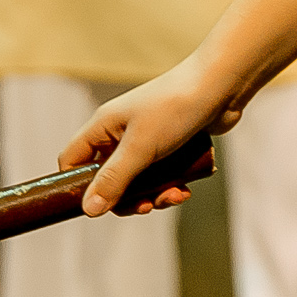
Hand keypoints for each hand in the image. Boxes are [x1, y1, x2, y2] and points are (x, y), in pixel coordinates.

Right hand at [63, 59, 248, 215]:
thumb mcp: (141, 147)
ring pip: (137, 181)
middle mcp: (121, 132)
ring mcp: (147, 139)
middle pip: (107, 179)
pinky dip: (169, 187)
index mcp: (104, 126)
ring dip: (152, 195)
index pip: (73, 161)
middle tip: (145, 207)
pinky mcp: (171, 145)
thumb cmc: (176, 108)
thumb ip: (114, 179)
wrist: (223, 86)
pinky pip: (161, 176)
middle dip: (125, 198)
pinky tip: (184, 191)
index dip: (77, 186)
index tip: (94, 208)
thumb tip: (88, 210)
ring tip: (172, 197)